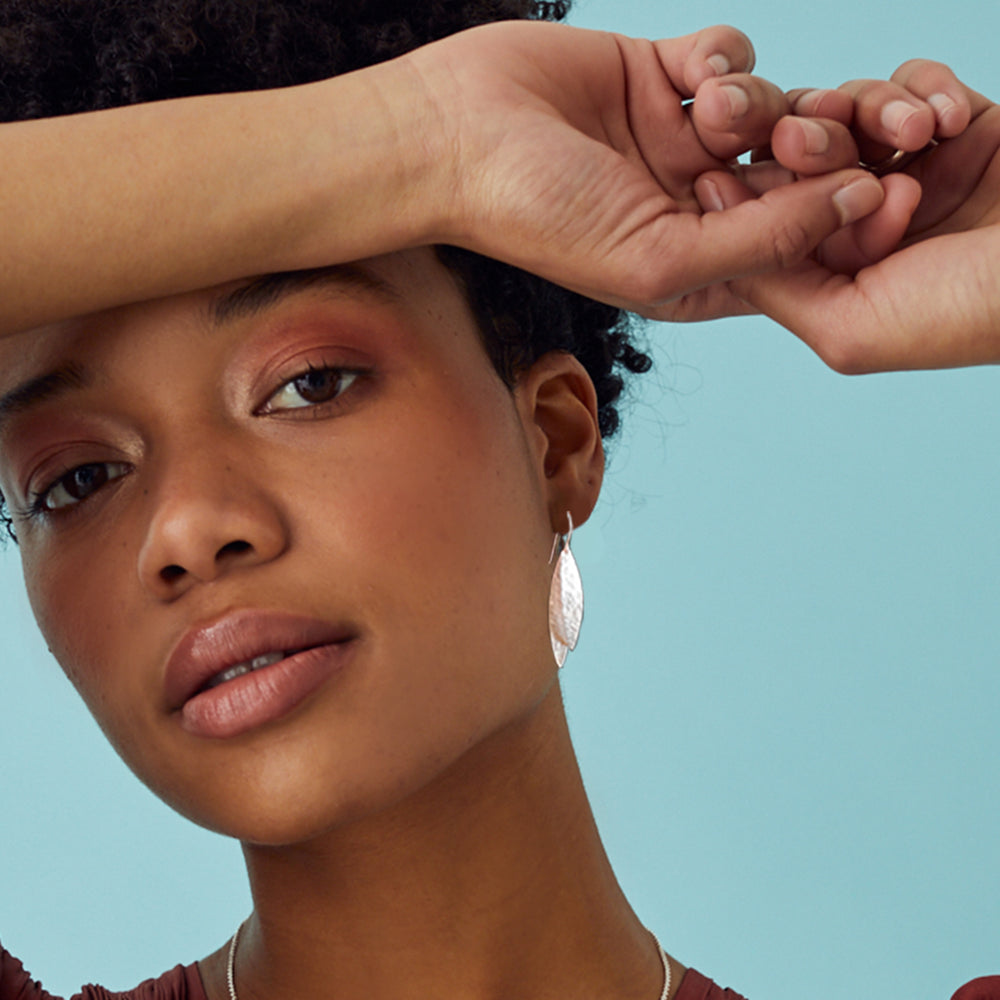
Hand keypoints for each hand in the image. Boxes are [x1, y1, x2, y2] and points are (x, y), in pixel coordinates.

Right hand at [406, 21, 884, 321]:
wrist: (454, 139)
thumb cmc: (540, 217)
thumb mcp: (660, 258)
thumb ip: (765, 240)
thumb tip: (865, 205)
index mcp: (697, 268)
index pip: (799, 249)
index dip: (845, 222)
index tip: (879, 194)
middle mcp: (693, 207)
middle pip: (795, 176)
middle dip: (810, 152)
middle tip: (790, 140)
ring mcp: (677, 141)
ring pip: (770, 110)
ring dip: (757, 102)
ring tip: (709, 109)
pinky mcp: (658, 77)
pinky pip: (729, 56)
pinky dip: (724, 57)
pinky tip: (689, 73)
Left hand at [697, 60, 999, 370]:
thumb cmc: (973, 314)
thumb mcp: (851, 327)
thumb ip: (778, 286)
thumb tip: (716, 238)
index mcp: (832, 273)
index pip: (766, 218)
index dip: (749, 188)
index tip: (726, 165)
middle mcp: (865, 222)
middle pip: (801, 156)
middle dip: (804, 140)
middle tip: (815, 138)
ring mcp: (915, 173)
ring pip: (851, 112)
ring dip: (869, 112)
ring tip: (913, 134)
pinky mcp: (964, 131)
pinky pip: (914, 86)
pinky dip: (926, 92)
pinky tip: (956, 120)